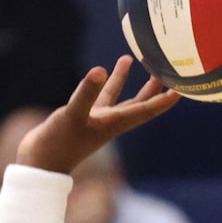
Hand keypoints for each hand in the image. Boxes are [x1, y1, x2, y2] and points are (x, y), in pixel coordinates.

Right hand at [15, 58, 178, 176]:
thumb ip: (86, 93)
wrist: (39, 164)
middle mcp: (109, 123)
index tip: (182, 88)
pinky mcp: (80, 118)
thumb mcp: (72, 116)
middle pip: (138, 103)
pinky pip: (96, 98)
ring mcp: (95, 120)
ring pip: (116, 97)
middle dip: (152, 88)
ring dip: (123, 79)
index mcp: (114, 124)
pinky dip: (100, 85)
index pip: (146, 110)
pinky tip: (99, 73)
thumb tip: (99, 70)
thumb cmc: (57, 144)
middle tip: (166, 70)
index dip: (164, 100)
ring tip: (129, 58)